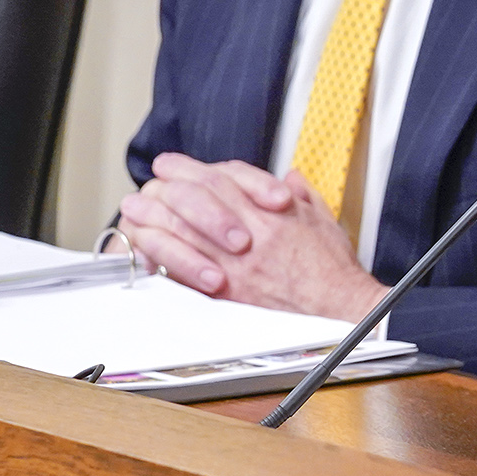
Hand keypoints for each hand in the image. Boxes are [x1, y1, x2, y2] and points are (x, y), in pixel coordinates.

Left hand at [119, 154, 384, 319]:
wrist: (341, 310)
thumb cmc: (334, 272)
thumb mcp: (323, 220)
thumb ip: (303, 194)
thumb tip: (291, 178)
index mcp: (273, 213)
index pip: (223, 178)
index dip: (192, 168)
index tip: (173, 165)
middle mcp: (251, 233)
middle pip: (197, 199)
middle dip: (167, 186)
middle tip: (148, 182)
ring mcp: (237, 264)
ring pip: (185, 230)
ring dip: (154, 217)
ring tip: (134, 208)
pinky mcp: (229, 293)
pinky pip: (186, 268)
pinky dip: (163, 254)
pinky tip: (147, 245)